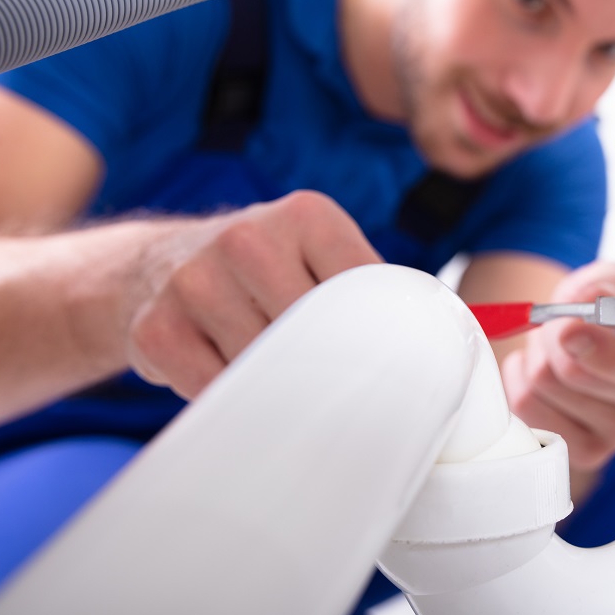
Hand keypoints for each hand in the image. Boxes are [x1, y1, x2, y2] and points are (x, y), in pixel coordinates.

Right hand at [127, 191, 382, 398]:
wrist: (158, 263)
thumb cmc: (266, 269)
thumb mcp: (320, 252)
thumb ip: (373, 285)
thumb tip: (459, 333)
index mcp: (307, 216)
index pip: (365, 287)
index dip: (381, 334)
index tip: (394, 367)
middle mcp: (246, 238)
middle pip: (316, 333)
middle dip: (330, 365)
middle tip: (339, 385)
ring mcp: (195, 282)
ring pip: (267, 367)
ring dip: (278, 384)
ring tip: (278, 370)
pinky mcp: (156, 330)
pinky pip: (215, 390)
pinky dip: (233, 398)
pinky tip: (233, 377)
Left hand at [499, 261, 614, 470]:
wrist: (593, 341)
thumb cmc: (612, 312)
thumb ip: (605, 286)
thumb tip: (587, 299)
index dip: (594, 348)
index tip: (568, 327)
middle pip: (573, 371)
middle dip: (555, 333)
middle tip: (563, 323)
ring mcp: (613, 438)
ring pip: (543, 383)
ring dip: (537, 352)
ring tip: (556, 347)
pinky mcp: (580, 451)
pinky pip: (525, 405)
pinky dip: (520, 377)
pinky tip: (540, 369)